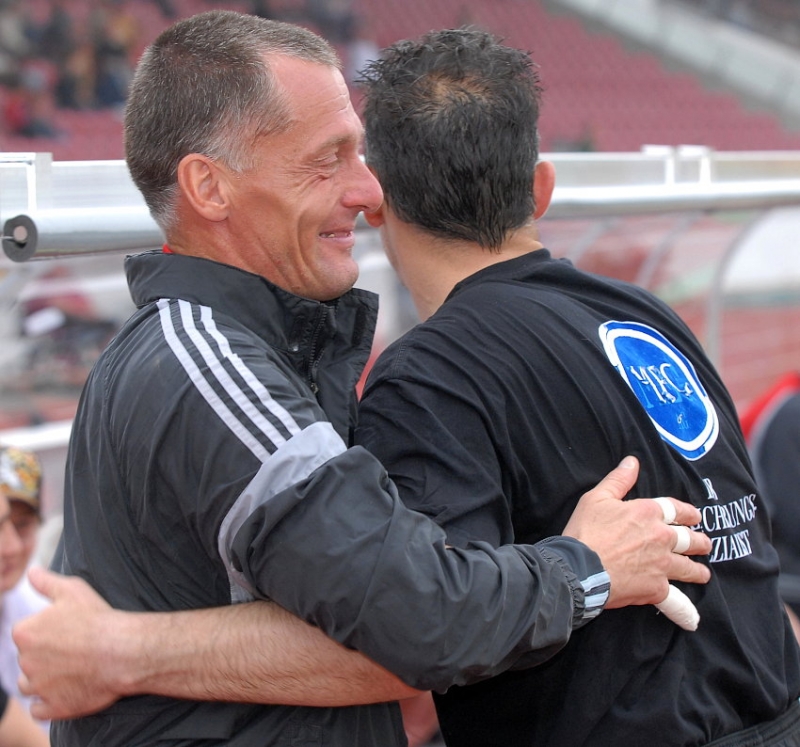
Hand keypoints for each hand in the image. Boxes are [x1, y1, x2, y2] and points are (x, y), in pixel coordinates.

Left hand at [14, 566, 130, 719]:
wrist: (122, 651)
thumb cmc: (98, 619)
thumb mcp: (73, 590)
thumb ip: (46, 582)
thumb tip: (31, 573)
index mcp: (25, 633)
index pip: (25, 633)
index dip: (45, 631)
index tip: (66, 630)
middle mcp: (25, 661)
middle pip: (27, 659)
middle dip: (44, 655)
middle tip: (72, 648)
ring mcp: (38, 687)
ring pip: (29, 684)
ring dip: (43, 679)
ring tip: (70, 669)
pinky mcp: (52, 707)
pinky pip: (39, 708)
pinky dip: (49, 702)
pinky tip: (67, 689)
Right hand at [562, 456, 711, 613]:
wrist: (578, 567)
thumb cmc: (585, 531)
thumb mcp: (597, 498)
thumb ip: (618, 480)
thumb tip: (632, 462)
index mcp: (648, 513)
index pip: (677, 509)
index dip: (688, 513)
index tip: (694, 517)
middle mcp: (662, 538)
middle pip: (690, 539)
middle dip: (699, 541)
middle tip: (703, 544)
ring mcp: (662, 565)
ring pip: (690, 568)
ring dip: (698, 570)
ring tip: (702, 573)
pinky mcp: (656, 589)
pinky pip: (676, 602)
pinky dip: (685, 611)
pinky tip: (692, 619)